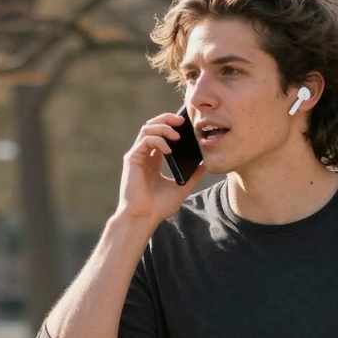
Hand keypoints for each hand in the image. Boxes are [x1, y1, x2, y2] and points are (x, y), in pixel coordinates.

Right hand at [116, 111, 205, 226]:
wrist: (144, 218)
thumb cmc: (158, 207)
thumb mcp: (181, 188)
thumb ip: (192, 176)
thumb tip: (205, 164)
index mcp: (153, 160)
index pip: (160, 134)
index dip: (170, 125)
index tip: (185, 124)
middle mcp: (144, 155)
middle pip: (152, 126)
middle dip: (166, 119)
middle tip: (181, 120)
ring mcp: (137, 156)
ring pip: (147, 129)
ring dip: (163, 127)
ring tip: (177, 134)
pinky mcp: (132, 160)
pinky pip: (145, 142)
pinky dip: (158, 141)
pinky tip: (168, 149)